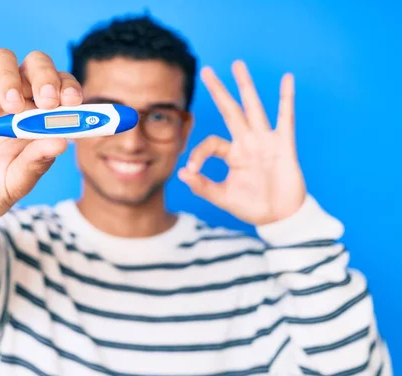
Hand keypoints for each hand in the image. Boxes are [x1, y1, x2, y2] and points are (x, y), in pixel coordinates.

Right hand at [0, 49, 82, 243]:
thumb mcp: (17, 182)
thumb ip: (37, 162)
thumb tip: (63, 142)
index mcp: (34, 117)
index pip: (58, 86)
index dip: (68, 87)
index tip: (73, 102)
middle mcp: (10, 101)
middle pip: (33, 64)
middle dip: (45, 76)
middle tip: (47, 101)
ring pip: (0, 61)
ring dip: (12, 78)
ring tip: (13, 107)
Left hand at [178, 60, 305, 225]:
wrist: (280, 217)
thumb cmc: (252, 207)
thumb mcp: (223, 197)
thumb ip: (202, 186)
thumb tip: (181, 172)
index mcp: (232, 154)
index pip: (210, 143)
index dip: (198, 154)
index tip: (192, 170)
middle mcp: (247, 142)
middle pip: (230, 110)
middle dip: (219, 91)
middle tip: (206, 70)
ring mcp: (265, 141)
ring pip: (253, 108)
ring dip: (245, 86)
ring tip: (237, 64)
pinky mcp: (284, 145)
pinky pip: (285, 118)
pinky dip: (286, 99)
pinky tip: (287, 79)